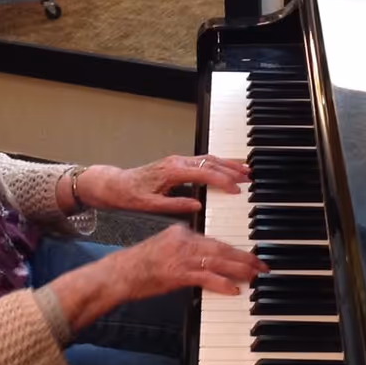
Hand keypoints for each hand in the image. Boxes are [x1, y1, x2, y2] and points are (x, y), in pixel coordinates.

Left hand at [77, 155, 249, 214]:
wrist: (116, 185)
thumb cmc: (131, 195)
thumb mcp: (150, 205)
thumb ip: (174, 204)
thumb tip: (197, 204)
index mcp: (172, 171)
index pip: (204, 173)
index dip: (221, 181)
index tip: (235, 190)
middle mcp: (177, 162)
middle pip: (210, 162)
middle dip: (231, 169)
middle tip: (249, 178)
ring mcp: (177, 161)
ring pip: (208, 159)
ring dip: (228, 164)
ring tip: (246, 171)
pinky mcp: (177, 163)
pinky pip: (202, 161)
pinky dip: (218, 164)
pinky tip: (227, 168)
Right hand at [108, 224, 266, 300]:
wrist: (119, 274)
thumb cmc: (138, 264)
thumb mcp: (163, 247)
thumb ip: (184, 248)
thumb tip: (206, 260)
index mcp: (179, 231)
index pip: (213, 238)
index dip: (232, 248)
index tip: (246, 254)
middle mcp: (183, 241)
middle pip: (221, 248)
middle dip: (244, 257)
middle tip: (260, 264)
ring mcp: (181, 257)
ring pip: (218, 261)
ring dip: (239, 269)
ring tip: (254, 275)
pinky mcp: (178, 274)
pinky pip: (207, 278)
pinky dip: (222, 283)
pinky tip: (233, 289)